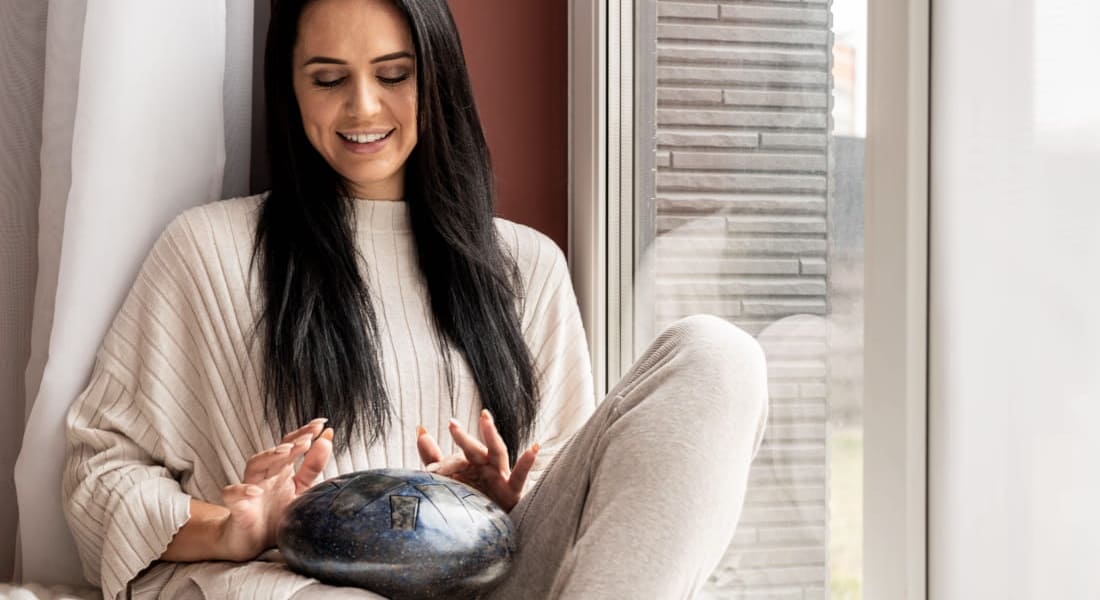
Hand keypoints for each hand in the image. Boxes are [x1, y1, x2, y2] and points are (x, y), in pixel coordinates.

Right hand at [217, 418, 333, 560]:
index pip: (291, 445)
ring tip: (285, 452)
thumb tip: (327, 438)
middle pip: (275, 453)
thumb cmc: (276, 514)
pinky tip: (255, 491)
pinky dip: (242, 491)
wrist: (250, 543)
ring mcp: (250, 490)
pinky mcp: (237, 508)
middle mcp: (265, 476)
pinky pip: (233, 495)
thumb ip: (312, 467)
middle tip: (308, 437)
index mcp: (281, 470)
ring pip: (254, 466)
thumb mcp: (300, 490)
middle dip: (291, 442)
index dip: (304, 433)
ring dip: (268, 457)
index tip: (321, 423)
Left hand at [416, 410, 538, 511]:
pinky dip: (527, 462)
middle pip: (474, 450)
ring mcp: (500, 477)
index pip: (456, 458)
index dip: (443, 463)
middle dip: (463, 437)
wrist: (483, 534)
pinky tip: (533, 449)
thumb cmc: (469, 501)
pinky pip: (520, 476)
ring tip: (485, 417)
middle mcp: (486, 468)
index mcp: (471, 465)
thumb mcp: (449, 479)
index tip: (430, 469)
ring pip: (496, 453)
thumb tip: (420, 430)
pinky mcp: (512, 492)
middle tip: (452, 424)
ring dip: (491, 435)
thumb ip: (435, 457)